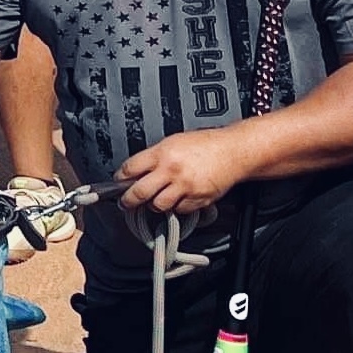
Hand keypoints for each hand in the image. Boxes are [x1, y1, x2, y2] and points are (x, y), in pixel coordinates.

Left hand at [116, 127, 248, 219]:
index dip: (120, 178)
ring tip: (157, 198)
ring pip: (157, 206)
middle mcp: (170, 170)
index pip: (130, 169)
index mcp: (162, 153)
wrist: (233, 152)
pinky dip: (177, 207)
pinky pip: (178, 210)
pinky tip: (180, 197)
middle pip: (138, 193)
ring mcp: (184, 187)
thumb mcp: (174, 142)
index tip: (119, 182)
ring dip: (154, 204)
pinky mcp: (196, 200)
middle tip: (126, 202)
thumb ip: (155, 157)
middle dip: (128, 201)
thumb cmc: (206, 145)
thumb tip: (136, 171)